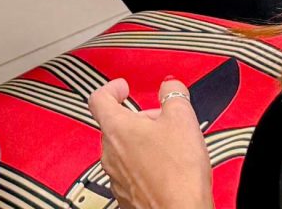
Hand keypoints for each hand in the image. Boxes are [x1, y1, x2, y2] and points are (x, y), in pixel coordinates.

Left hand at [88, 77, 215, 208]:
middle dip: (139, 119)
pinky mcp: (126, 195)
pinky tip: (166, 170)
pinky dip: (144, 166)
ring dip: (142, 143)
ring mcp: (116, 177)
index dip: (111, 88)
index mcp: (117, 129)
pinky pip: (130, 173)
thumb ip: (173, 94)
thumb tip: (170, 86)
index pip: (99, 99)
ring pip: (123, 150)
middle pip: (116, 126)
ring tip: (169, 148)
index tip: (123, 87)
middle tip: (162, 121)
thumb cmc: (178, 174)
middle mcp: (110, 153)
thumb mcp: (182, 119)